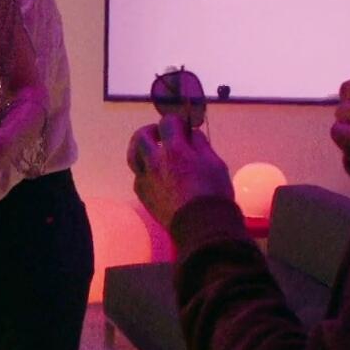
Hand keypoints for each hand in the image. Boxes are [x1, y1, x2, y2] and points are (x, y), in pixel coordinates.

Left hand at [127, 114, 233, 230]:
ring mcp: (145, 179)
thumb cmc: (214, 193)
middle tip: (162, 135)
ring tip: (153, 153)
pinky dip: (145, 171)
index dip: (176, 122)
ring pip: (133, 156)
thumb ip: (200, 144)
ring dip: (142, 150)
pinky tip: (157, 176)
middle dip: (152, 131)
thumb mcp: (215, 163)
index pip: (167, 122)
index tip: (183, 128)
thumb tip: (191, 134)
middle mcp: (154, 161)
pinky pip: (138, 176)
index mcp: (174, 150)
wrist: (202, 227)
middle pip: (141, 136)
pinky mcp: (143, 195)